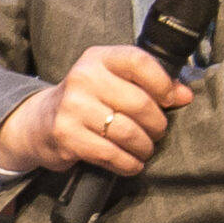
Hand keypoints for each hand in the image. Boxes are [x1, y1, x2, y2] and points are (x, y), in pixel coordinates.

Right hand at [0, 44, 194, 177]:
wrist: (39, 122)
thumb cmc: (86, 101)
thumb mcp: (112, 81)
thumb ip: (147, 83)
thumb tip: (184, 95)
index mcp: (98, 58)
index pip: (139, 62)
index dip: (163, 83)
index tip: (172, 100)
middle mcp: (83, 78)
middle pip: (139, 103)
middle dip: (157, 125)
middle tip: (156, 133)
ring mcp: (72, 107)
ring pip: (128, 132)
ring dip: (144, 147)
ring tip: (143, 149)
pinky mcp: (66, 135)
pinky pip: (111, 154)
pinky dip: (128, 163)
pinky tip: (130, 163)